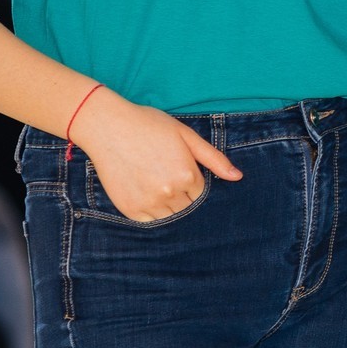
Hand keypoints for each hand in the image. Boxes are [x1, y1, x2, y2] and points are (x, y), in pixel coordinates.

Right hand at [73, 89, 241, 221]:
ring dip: (168, 205)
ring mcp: (149, 203)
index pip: (202, 194)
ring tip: (154, 181)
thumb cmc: (150, 125)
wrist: (109, 127)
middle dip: (182, 195)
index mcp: (187, 175)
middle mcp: (169, 193)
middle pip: (187, 208)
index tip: (180, 169)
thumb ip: (213, 158)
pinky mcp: (130, 209)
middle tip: (166, 174)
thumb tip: (238, 177)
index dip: (193, 182)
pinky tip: (143, 189)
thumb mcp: (186, 135)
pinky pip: (149, 221)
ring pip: (170, 217)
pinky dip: (151, 210)